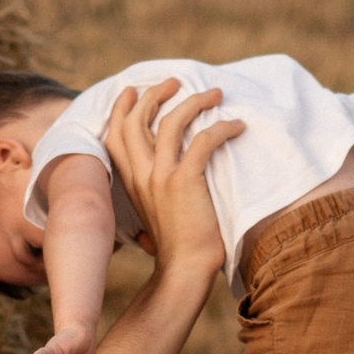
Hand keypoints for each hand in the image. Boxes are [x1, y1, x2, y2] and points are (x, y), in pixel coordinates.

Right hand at [102, 78, 241, 285]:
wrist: (183, 272)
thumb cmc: (178, 248)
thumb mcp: (156, 217)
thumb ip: (154, 196)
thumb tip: (162, 189)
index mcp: (132, 182)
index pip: (116, 135)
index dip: (122, 108)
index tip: (134, 90)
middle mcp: (142, 176)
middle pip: (138, 120)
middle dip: (155, 94)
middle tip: (176, 81)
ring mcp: (161, 178)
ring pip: (171, 122)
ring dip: (194, 101)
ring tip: (215, 94)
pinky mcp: (185, 182)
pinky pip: (204, 141)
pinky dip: (222, 128)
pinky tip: (236, 127)